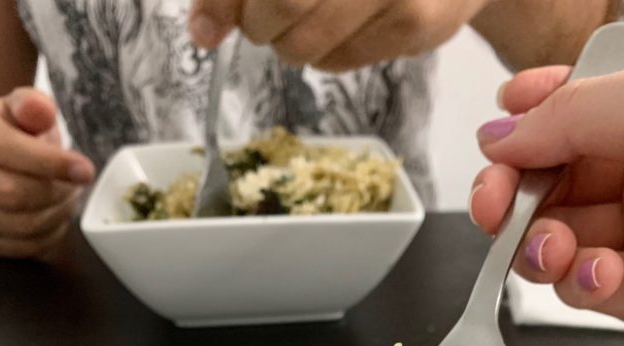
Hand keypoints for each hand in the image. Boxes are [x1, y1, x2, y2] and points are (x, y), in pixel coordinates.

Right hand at [0, 87, 94, 259]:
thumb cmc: (7, 129)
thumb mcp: (20, 107)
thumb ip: (31, 105)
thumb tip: (40, 109)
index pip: (1, 147)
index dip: (49, 162)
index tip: (84, 169)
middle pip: (10, 193)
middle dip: (54, 192)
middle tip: (76, 186)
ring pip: (16, 225)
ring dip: (54, 216)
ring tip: (68, 198)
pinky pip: (19, 247)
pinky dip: (46, 236)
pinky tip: (55, 216)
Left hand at [189, 0, 486, 71]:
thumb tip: (203, 29)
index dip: (224, 1)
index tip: (206, 27)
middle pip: (281, 4)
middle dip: (258, 22)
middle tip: (264, 17)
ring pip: (306, 45)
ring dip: (290, 43)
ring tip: (308, 18)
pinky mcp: (420, 25)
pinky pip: (340, 62)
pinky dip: (326, 52)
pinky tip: (348, 22)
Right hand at [469, 35, 623, 345]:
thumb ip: (577, 110)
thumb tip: (507, 128)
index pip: (580, 105)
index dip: (532, 117)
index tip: (499, 134)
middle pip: (553, 174)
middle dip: (512, 188)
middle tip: (495, 202)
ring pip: (556, 234)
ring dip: (537, 241)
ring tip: (548, 246)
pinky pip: (583, 285)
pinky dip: (577, 281)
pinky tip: (597, 273)